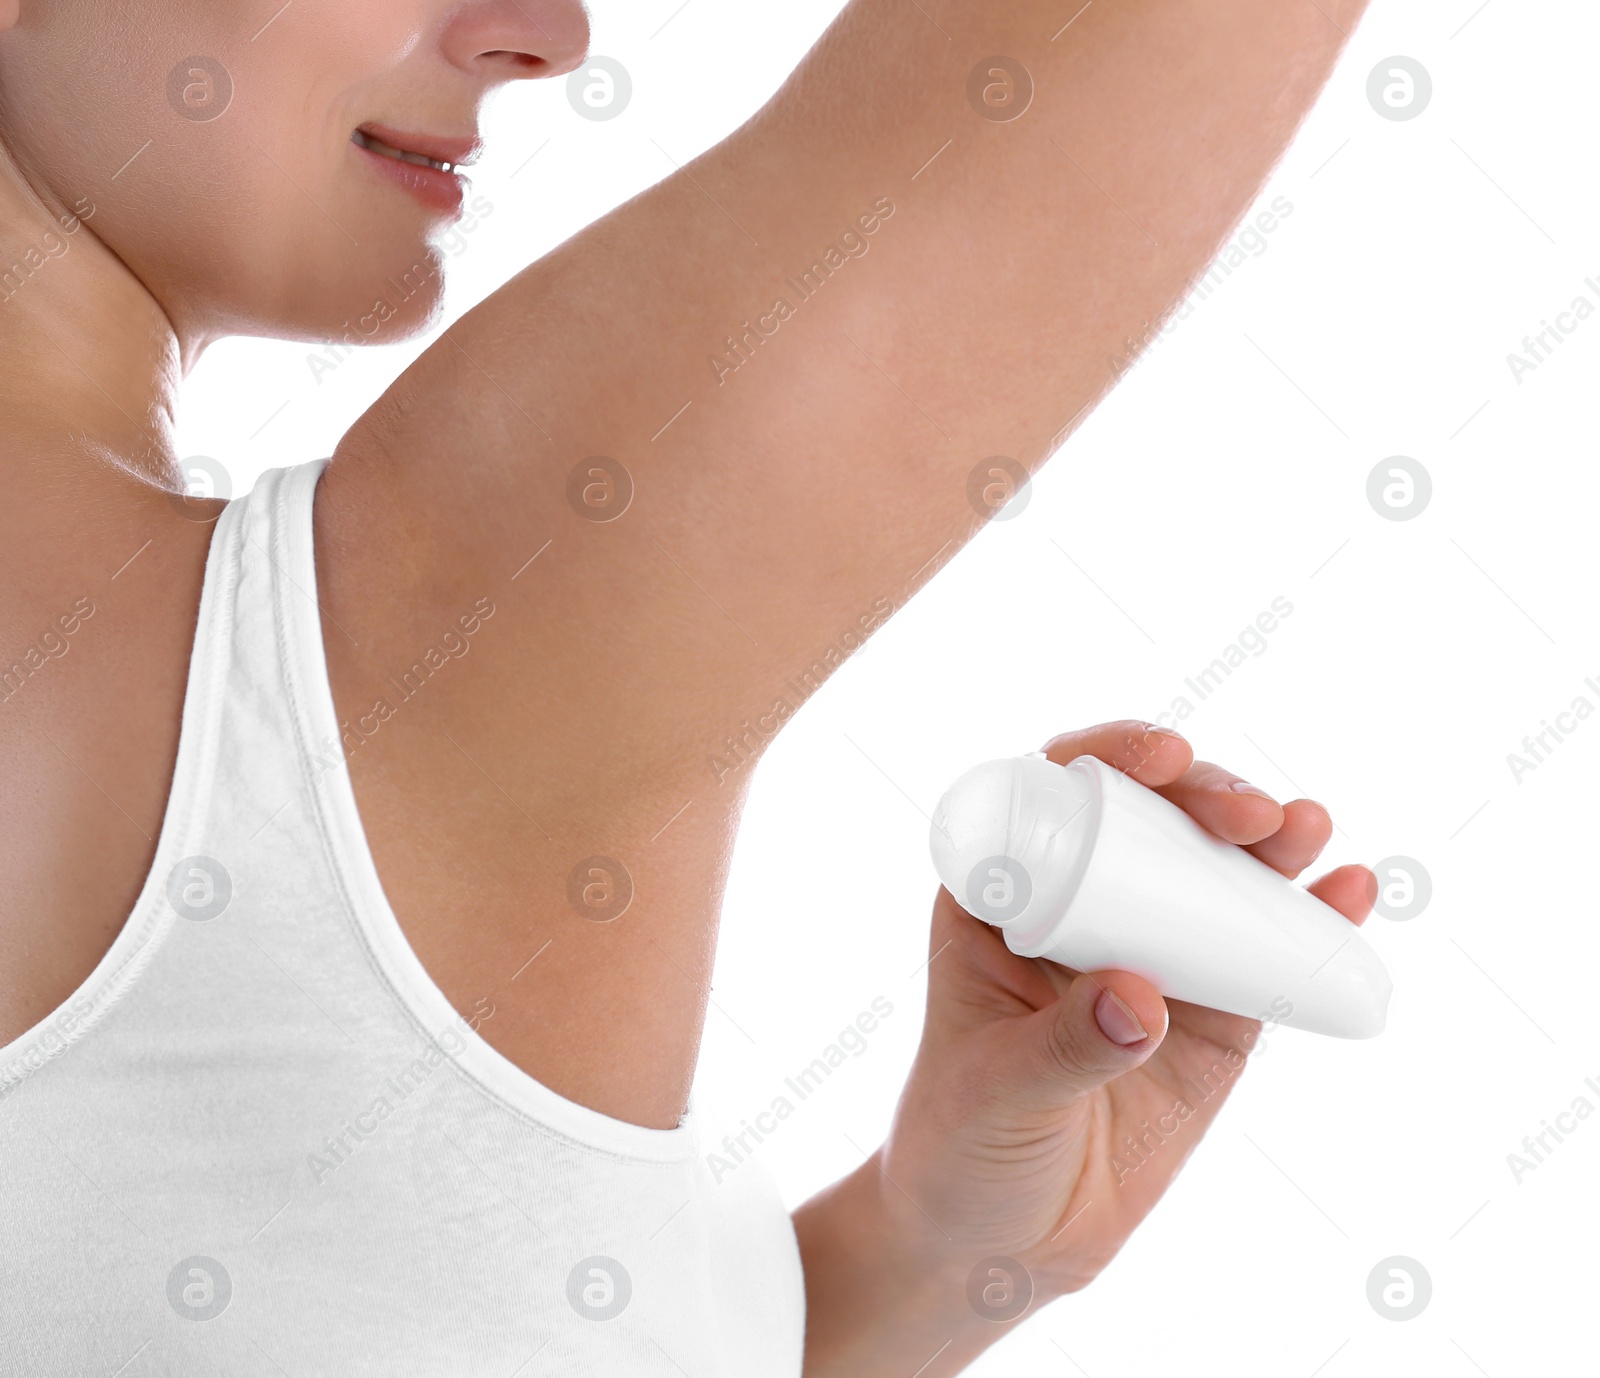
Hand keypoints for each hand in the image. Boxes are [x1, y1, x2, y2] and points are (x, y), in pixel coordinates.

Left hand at [795, 720, 1376, 1374]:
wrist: (1001, 1240)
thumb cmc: (961, 1145)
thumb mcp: (995, 1090)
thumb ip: (1062, 1047)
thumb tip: (1145, 999)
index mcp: (1000, 896)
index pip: (1053, 793)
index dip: (1110, 756)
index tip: (1164, 759)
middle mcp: (1079, 906)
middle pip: (1148, 819)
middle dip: (1205, 798)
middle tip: (1255, 817)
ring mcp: (1149, 954)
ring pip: (1214, 875)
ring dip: (1269, 844)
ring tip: (1310, 832)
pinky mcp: (1206, 1013)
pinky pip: (1262, 953)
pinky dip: (1308, 919)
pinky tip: (1348, 894)